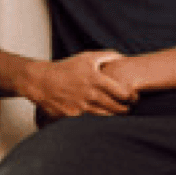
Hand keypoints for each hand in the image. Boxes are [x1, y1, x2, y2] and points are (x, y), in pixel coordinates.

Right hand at [22, 50, 138, 119]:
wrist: (42, 81)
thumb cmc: (66, 68)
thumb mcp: (86, 57)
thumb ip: (107, 56)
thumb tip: (123, 57)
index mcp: (96, 79)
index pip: (122, 92)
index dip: (131, 97)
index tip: (133, 98)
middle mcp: (90, 94)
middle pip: (116, 107)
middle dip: (125, 109)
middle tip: (128, 109)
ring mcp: (82, 106)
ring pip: (104, 115)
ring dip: (112, 115)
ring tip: (117, 113)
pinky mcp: (73, 115)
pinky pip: (89, 119)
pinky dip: (95, 117)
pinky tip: (99, 115)